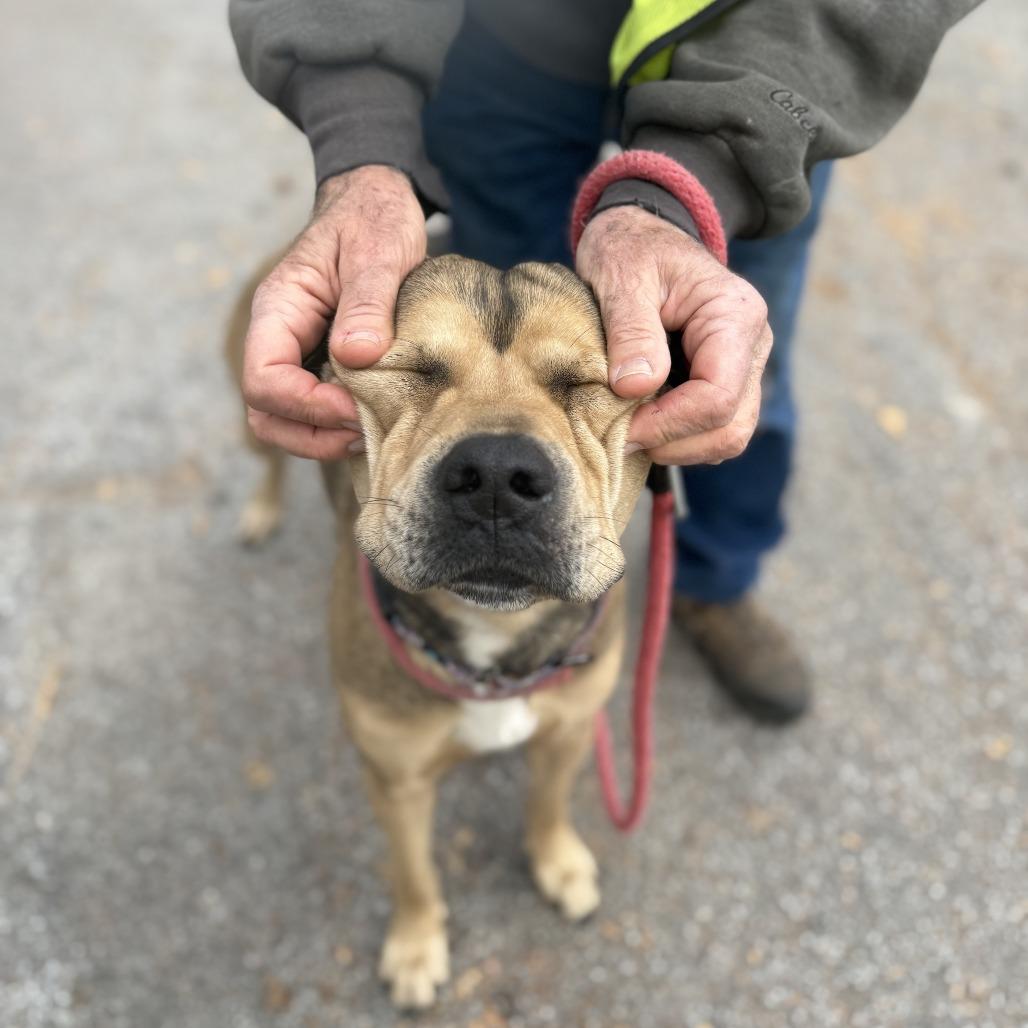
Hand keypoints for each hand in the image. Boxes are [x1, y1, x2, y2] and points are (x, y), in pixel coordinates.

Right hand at [242, 165, 425, 458]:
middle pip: (265, 412)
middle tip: (364, 434)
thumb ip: (366, 303)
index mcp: (279, 308)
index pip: (264, 378)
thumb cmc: (373, 218)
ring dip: (322, 437)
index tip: (356, 409)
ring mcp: (298, 352)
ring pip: (285, 419)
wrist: (376, 201)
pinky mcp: (321, 363)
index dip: (307, 405)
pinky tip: (374, 420)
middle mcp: (279, 336)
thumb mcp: (378, 252)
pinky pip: (313, 408)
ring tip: (370, 432)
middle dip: (310, 434)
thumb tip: (356, 356)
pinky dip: (336, 425)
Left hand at [575, 206, 771, 464]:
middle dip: (674, 443)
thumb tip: (635, 388)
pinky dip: (678, 439)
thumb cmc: (631, 250)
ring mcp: (743, 367)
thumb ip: (631, 332)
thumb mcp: (621, 278)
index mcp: (734, 315)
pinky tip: (642, 422)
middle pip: (731, 427)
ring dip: (677, 447)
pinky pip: (712, 430)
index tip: (622, 430)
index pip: (718, 395)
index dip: (669, 424)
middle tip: (621, 438)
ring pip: (727, 436)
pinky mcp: (726, 382)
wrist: (641, 237)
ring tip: (629, 431)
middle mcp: (752, 345)